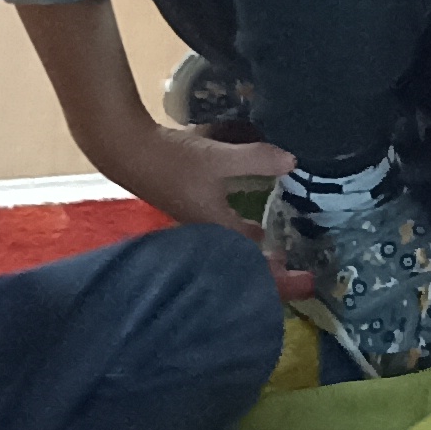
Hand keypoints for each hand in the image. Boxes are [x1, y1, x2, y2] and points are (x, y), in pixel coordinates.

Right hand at [84, 118, 308, 288]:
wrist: (125, 149)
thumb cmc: (171, 160)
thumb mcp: (218, 158)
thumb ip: (256, 160)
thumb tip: (293, 162)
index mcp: (215, 228)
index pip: (254, 260)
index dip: (279, 273)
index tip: (305, 280)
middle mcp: (205, 230)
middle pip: (242, 257)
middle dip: (267, 265)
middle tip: (293, 267)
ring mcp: (193, 218)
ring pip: (230, 242)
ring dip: (252, 247)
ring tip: (274, 249)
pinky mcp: (185, 203)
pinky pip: (219, 225)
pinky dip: (237, 228)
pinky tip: (246, 218)